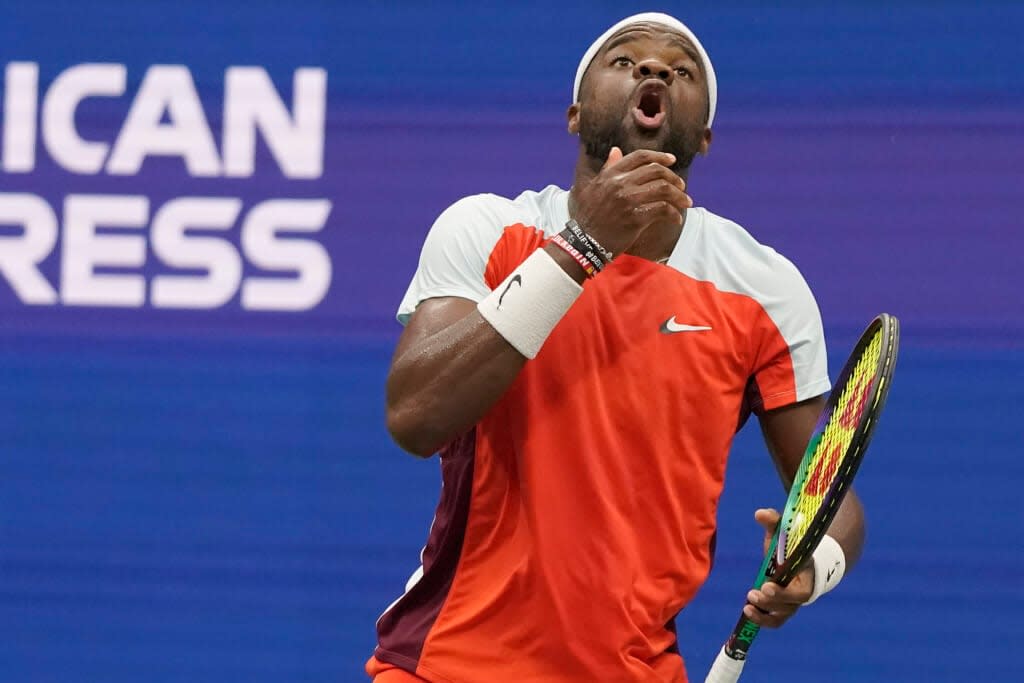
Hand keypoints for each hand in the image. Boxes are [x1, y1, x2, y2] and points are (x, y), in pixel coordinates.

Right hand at [572, 147, 691, 255]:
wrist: (584, 242)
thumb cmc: (589, 216)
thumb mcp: (594, 187)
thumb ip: (608, 168)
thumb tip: (616, 150)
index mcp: (612, 174)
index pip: (641, 157)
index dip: (660, 156)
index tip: (672, 160)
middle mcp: (621, 183)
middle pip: (656, 171)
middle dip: (674, 178)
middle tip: (682, 186)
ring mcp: (629, 200)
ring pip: (664, 189)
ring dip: (679, 196)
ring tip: (685, 202)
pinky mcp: (636, 218)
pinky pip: (663, 210)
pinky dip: (673, 214)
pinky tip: (675, 218)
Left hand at [742, 508, 813, 628]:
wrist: (801, 557)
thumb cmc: (791, 543)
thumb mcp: (784, 531)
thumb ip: (774, 522)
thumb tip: (759, 514)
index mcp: (806, 574)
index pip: (800, 590)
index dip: (784, 592)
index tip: (766, 586)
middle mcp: (802, 591)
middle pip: (789, 605)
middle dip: (771, 601)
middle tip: (753, 593)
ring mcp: (792, 602)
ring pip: (781, 615)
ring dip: (764, 613)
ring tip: (748, 605)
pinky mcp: (782, 607)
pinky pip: (775, 620)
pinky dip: (762, 620)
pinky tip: (748, 612)